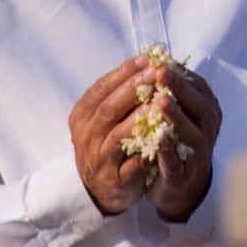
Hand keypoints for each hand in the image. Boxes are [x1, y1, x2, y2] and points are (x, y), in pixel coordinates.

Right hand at [69, 55, 156, 214]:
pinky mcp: (117, 180)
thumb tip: (146, 61)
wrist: (101, 187)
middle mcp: (86, 137)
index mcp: (81, 117)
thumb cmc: (106, 142)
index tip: (146, 59)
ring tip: (160, 101)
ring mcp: (100, 160)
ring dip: (140, 117)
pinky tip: (165, 136)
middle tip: (156, 73)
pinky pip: (134, 163)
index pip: (100, 89)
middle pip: (108, 109)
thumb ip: (119, 94)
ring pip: (119, 135)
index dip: (123, 72)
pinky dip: (149, 149)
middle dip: (133, 89)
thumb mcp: (103, 118)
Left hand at [145, 63, 221, 221]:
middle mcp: (207, 128)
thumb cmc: (178, 139)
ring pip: (189, 132)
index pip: (197, 87)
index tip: (163, 61)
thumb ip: (172, 89)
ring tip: (161, 101)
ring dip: (176, 116)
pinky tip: (157, 139)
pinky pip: (176, 161)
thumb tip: (156, 56)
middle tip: (162, 73)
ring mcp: (197, 152)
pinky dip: (167, 150)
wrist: (183, 185)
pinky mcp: (183, 174)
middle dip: (180, 88)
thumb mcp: (180, 112)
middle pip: (197, 105)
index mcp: (206, 110)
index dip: (181, 73)